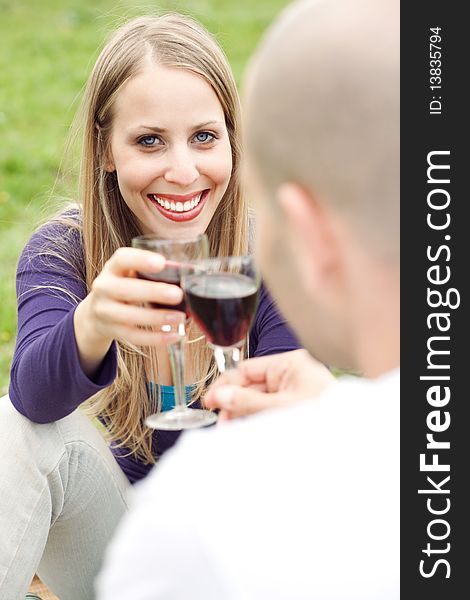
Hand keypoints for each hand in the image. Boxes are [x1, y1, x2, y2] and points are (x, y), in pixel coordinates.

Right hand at [74, 247, 184, 374]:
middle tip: (177, 295)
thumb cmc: (126, 286)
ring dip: (157, 318)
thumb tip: (189, 272)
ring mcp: (105, 311)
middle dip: (153, 292)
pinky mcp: (112, 330)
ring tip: (180, 317)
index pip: (122, 259)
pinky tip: (174, 335)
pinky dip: (155, 338)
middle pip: (126, 289)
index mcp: (113, 268)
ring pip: (130, 316)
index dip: (141, 260)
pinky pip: (134, 336)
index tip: (161, 263)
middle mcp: (104, 288)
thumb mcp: (132, 274)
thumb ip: (155, 272)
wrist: (97, 312)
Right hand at [204, 349, 334, 420]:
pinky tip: (246, 431)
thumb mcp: (281, 408)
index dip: (226, 384)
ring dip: (243, 415)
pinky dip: (256, 421)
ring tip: (231, 430)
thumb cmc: (323, 415)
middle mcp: (291, 375)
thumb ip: (248, 402)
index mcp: (289, 364)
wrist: (350, 437)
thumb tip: (219, 395)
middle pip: (251, 386)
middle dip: (234, 404)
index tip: (209, 401)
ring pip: (258, 401)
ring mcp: (293, 392)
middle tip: (221, 423)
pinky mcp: (295, 409)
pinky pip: (269, 412)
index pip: (248, 369)